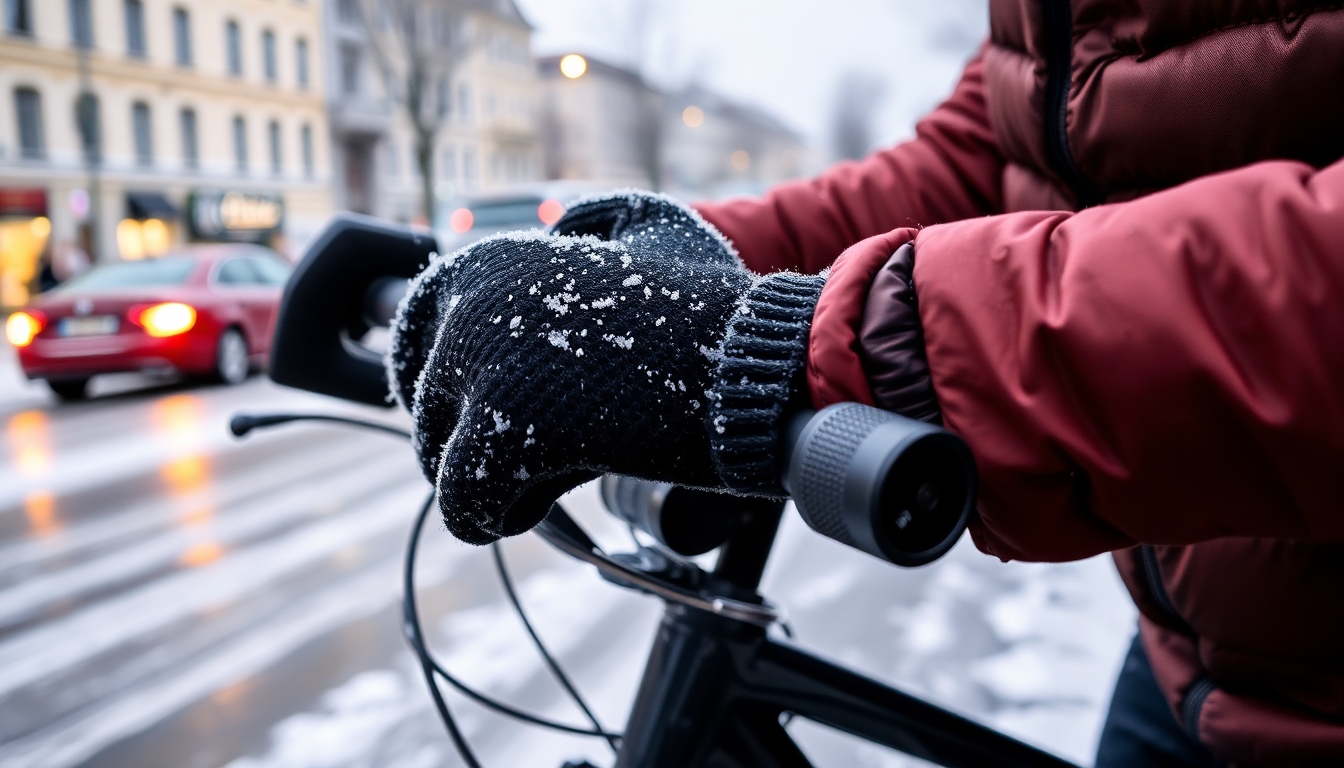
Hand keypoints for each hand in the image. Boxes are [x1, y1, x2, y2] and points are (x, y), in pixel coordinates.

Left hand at [388, 192, 822, 543]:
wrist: (754, 361)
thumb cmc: (708, 310)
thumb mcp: (647, 228)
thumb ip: (591, 223)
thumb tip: (564, 221)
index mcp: (484, 263)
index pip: (415, 348)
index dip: (457, 393)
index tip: (499, 413)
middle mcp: (465, 308)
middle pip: (429, 410)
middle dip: (482, 438)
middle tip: (549, 443)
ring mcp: (480, 370)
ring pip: (441, 464)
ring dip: (494, 479)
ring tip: (562, 464)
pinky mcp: (504, 433)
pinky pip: (463, 508)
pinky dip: (502, 516)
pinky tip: (555, 493)